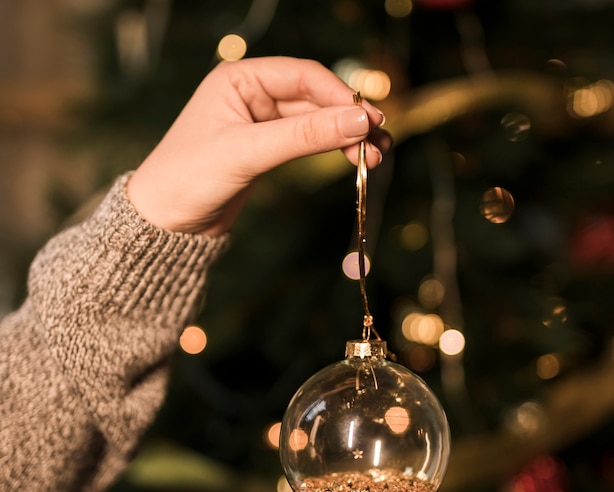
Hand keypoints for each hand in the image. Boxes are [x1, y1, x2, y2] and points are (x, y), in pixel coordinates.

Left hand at [127, 57, 391, 235]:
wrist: (164, 223)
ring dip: (345, 137)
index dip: (341, 97)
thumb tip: (359, 120)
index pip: (304, 77)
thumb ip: (304, 136)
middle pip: (314, 99)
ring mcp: (260, 123)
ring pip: (314, 122)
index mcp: (239, 79)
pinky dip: (329, 150)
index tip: (371, 120)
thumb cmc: (188, 179)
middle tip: (380, 143)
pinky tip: (352, 158)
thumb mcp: (247, 153)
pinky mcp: (265, 149)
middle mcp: (252, 95)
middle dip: (348, 120)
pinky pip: (306, 142)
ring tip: (376, 157)